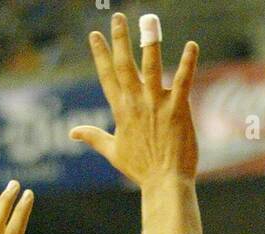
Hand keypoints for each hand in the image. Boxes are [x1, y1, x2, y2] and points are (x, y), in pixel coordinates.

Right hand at [69, 15, 198, 185]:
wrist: (165, 184)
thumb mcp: (113, 152)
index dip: (100, 54)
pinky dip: (188, 63)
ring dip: (150, 42)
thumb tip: (73, 133)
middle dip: (120, 39)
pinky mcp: (177, 109)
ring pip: (152, 67)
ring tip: (149, 20)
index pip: (107, 76)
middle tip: (118, 16)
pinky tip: (191, 45)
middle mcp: (137, 103)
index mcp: (121, 110)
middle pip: (125, 65)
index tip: (95, 34)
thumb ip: (94, 137)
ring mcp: (157, 105)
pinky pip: (183, 81)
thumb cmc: (142, 170)